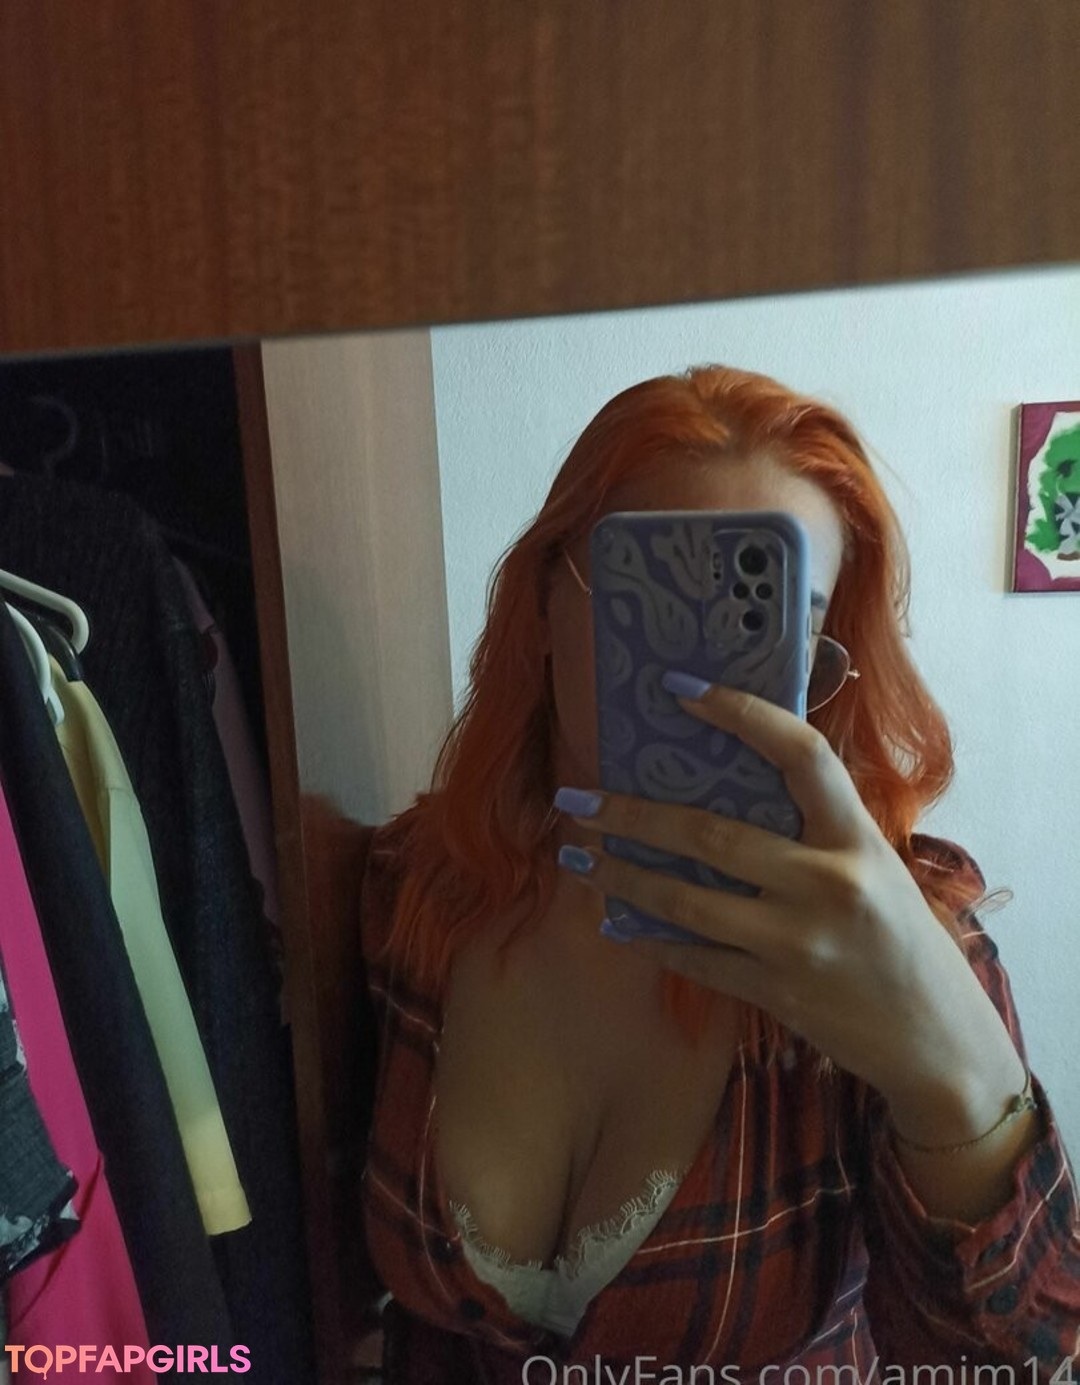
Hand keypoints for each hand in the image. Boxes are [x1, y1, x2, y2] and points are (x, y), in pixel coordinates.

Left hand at [555, 681, 1025, 1139]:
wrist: (933, 1037)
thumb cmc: (897, 935)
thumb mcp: (874, 863)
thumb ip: (817, 821)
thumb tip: (735, 765)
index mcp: (857, 837)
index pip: (800, 754)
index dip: (740, 713)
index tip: (678, 688)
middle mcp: (829, 884)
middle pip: (710, 835)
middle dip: (631, 815)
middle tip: (576, 801)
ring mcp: (799, 943)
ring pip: (685, 902)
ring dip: (621, 876)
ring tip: (577, 857)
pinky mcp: (777, 993)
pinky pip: (695, 958)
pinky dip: (649, 938)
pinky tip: (615, 921)